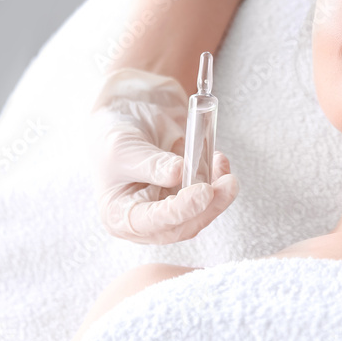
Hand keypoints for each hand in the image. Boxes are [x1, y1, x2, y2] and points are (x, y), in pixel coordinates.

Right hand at [85, 68, 238, 242]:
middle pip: (183, 225)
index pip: (152, 222)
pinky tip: (219, 160)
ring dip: (219, 193)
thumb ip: (150, 163)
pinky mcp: (187, 195)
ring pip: (201, 213)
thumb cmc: (113, 135)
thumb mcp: (123, 147)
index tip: (204, 192)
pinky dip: (218, 179)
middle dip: (209, 206)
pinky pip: (209, 196)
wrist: (126, 115)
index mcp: (119, 216)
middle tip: (228, 183)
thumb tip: (178, 174)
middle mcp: (145, 220)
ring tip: (222, 164)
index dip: (181, 210)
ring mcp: (169, 208)